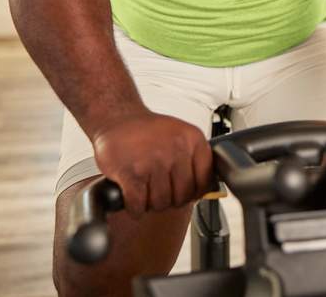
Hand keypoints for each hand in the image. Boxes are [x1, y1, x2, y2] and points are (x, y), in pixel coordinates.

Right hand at [91, 111, 212, 217]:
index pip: (204, 181)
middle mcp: (176, 149)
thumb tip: (209, 190)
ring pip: (160, 203)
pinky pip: (138, 205)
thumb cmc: (148, 131)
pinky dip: (134, 208)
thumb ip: (195, 159)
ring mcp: (154, 161)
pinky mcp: (131, 173)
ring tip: (144, 191)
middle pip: (182, 196)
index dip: (192, 193)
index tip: (184, 193)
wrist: (117, 117)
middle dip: (169, 200)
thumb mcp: (180, 135)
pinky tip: (131, 198)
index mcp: (193, 139)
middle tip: (159, 192)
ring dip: (150, 204)